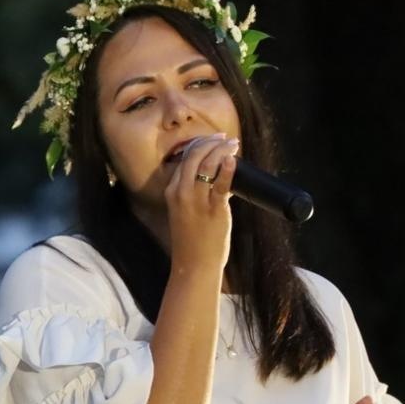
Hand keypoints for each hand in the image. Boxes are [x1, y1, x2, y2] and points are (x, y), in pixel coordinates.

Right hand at [164, 133, 237, 272]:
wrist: (193, 264)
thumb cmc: (191, 240)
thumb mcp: (184, 212)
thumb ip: (196, 193)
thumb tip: (220, 176)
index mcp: (171, 191)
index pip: (184, 158)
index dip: (200, 144)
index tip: (213, 140)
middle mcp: (181, 193)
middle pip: (195, 156)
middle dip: (211, 142)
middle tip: (225, 139)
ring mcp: (196, 201)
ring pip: (208, 164)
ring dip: (222, 150)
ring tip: (233, 145)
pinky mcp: (213, 209)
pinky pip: (221, 183)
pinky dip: (228, 168)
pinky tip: (233, 159)